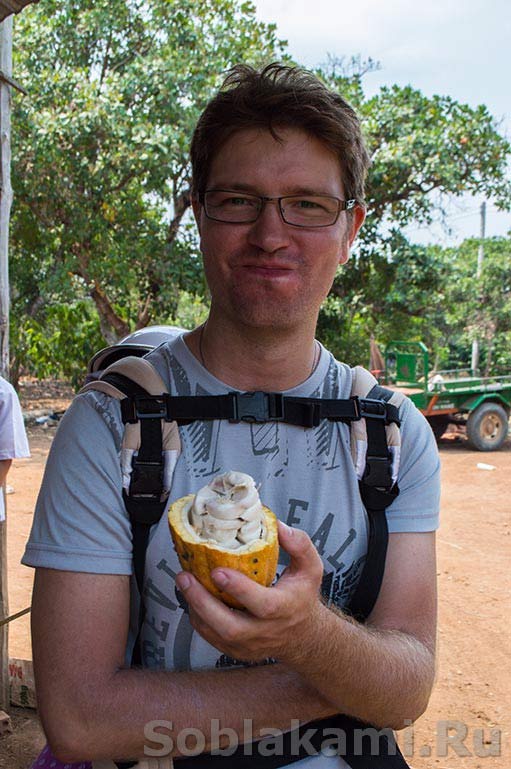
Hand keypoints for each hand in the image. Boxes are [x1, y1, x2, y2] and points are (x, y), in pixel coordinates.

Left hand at [175, 521, 325, 665]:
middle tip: (185, 577)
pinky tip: (191, 596)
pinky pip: (212, 638)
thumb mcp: (310, 567)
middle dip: (203, 603)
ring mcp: (250, 645)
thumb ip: (300, 545)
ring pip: (216, 634)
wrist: (303, 636)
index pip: (262, 604)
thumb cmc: (302, 595)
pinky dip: (198, 618)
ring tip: (184, 582)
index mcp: (285, 608)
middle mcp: (266, 631)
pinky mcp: (237, 651)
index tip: (217, 571)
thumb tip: (278, 526)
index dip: (239, 589)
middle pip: (230, 627)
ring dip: (195, 609)